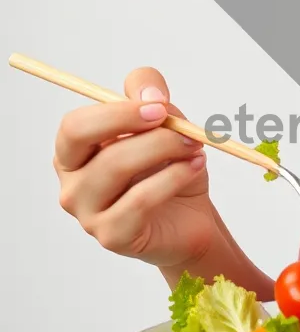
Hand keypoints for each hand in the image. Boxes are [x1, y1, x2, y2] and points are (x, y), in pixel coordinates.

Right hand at [53, 65, 219, 268]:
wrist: (190, 219)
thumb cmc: (168, 169)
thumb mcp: (164, 124)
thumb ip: (150, 97)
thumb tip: (150, 95)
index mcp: (74, 154)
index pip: (75, 125)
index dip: (115, 111)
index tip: (157, 106)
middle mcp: (72, 184)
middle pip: (82, 139)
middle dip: (131, 122)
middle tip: (175, 122)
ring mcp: (88, 214)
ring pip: (116, 166)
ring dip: (165, 148)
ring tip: (195, 146)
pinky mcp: (112, 236)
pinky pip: (140, 199)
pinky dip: (174, 176)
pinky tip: (194, 168)